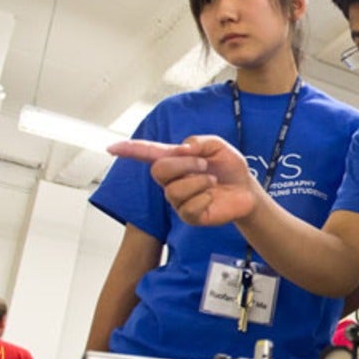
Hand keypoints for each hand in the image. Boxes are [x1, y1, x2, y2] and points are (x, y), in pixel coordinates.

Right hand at [108, 136, 261, 225]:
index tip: (112, 148)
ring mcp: (178, 199)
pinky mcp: (189, 216)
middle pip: (159, 170)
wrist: (247, 190)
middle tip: (205, 164)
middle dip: (184, 164)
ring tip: (212, 180)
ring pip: (173, 190)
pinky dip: (204, 198)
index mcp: (175, 160)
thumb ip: (198, 142)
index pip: (147, 153)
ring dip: (198, 181)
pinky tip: (212, 197)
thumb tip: (182, 149)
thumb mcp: (218, 146)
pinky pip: (188, 208)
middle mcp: (172, 180)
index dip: (129, 150)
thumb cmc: (229, 168)